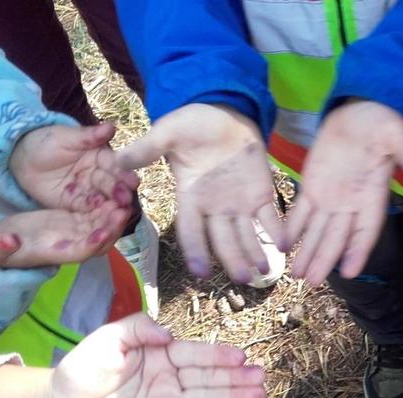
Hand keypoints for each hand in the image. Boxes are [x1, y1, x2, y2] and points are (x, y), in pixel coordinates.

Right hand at [0, 200, 130, 267]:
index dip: (93, 244)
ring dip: (112, 213)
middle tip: (123, 208)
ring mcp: (73, 233)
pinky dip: (104, 203)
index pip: (80, 252)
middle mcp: (70, 245)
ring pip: (100, 225)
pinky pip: (93, 213)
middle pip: (99, 239)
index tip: (104, 233)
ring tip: (123, 196)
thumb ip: (0, 245)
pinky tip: (112, 188)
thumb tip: (8, 241)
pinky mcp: (72, 220)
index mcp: (54, 254)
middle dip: (112, 227)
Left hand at [10, 123, 138, 210]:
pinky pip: (87, 210)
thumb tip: (112, 126)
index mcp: (101, 157)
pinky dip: (95, 215)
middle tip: (126, 200)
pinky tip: (100, 219)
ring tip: (118, 214)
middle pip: (112, 185)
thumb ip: (89, 136)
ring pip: (103, 200)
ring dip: (111, 207)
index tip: (133, 181)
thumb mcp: (66, 137)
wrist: (21, 159)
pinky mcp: (76, 204)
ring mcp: (89, 191)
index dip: (124, 174)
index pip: (116, 166)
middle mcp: (99, 175)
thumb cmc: (46, 142)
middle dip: (119, 193)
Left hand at [48, 313, 266, 397]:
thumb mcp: (105, 341)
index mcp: (160, 353)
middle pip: (208, 378)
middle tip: (261, 380)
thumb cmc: (80, 369)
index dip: (218, 357)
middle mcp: (170, 378)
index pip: (194, 354)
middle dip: (235, 379)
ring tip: (257, 397)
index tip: (241, 358)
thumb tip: (167, 332)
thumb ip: (136, 329)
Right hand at [117, 104, 281, 281]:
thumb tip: (117, 161)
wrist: (223, 113)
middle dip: (232, 259)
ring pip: (246, 235)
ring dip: (255, 253)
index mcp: (190, 197)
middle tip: (242, 278)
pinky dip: (277, 231)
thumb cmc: (191, 125)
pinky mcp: (261, 194)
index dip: (195, 250)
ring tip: (263, 272)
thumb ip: (147, 149)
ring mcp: (239, 203)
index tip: (200, 271)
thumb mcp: (167, 133)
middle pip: (222, 239)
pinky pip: (269, 218)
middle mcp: (214, 207)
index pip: (190, 230)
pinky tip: (285, 245)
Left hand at [287, 100, 402, 284]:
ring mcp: (331, 197)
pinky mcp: (312, 186)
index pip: (366, 230)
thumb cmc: (381, 123)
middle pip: (337, 238)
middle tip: (312, 283)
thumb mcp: (396, 134)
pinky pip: (300, 212)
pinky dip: (292, 228)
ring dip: (307, 252)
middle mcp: (351, 203)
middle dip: (324, 259)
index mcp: (373, 195)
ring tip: (296, 275)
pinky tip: (282, 245)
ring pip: (317, 231)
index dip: (358, 251)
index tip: (349, 272)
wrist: (359, 112)